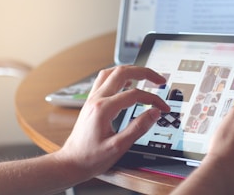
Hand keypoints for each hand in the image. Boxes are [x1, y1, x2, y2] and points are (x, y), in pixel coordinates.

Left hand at [55, 65, 169, 182]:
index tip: (163, 107)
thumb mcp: (118, 147)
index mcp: (103, 109)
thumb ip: (138, 128)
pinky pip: (104, 80)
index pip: (134, 94)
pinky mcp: (91, 102)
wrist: (71, 162)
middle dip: (144, 72)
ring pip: (111, 72)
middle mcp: (96, 99)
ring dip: (130, 70)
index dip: (153, 99)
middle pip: (122, 72)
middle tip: (159, 79)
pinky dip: (119, 76)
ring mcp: (92, 98)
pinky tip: (127, 83)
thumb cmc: (90, 157)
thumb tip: (154, 113)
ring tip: (145, 75)